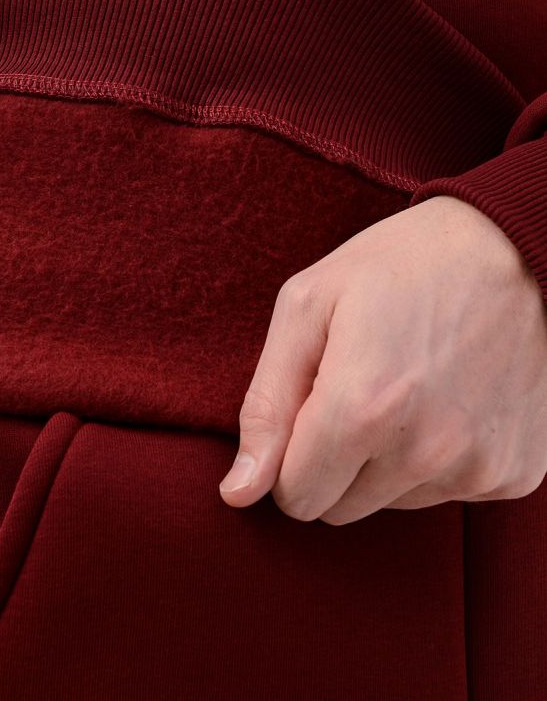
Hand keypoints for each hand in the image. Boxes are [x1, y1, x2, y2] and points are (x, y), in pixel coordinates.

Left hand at [218, 195, 546, 524]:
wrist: (516, 247)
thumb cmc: (400, 266)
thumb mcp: (310, 305)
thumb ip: (266, 405)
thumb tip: (238, 492)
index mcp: (362, 408)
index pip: (294, 497)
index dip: (290, 455)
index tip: (311, 407)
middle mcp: (424, 452)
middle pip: (339, 508)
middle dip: (333, 461)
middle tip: (361, 387)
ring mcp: (476, 468)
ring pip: (390, 504)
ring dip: (385, 461)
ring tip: (409, 385)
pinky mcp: (513, 473)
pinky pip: (447, 495)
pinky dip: (438, 460)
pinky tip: (450, 398)